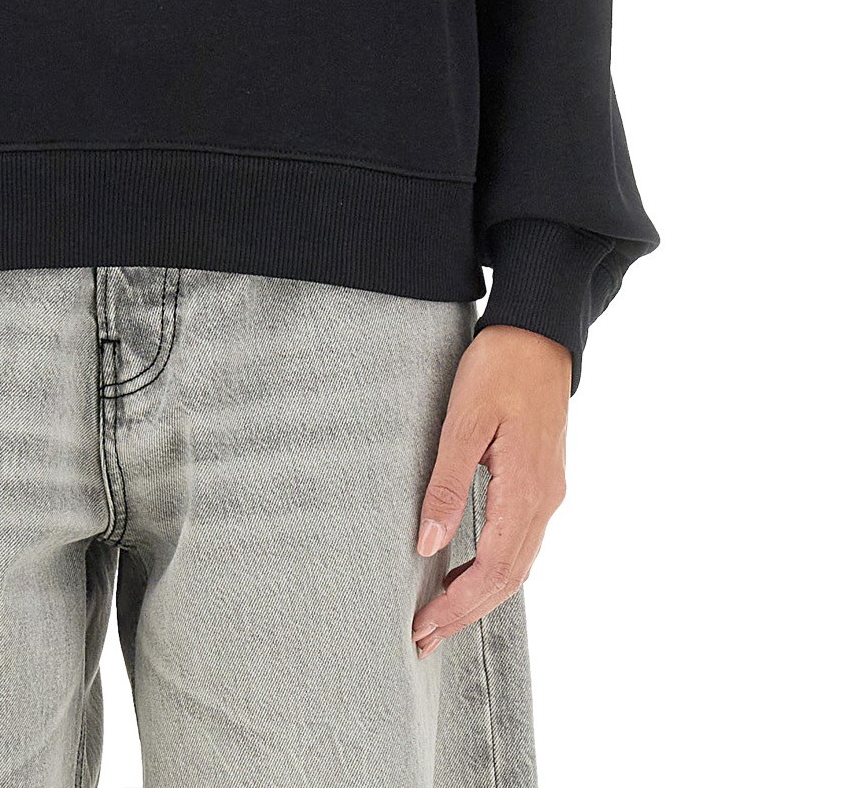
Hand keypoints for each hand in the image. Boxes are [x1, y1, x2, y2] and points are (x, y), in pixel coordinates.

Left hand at [411, 324, 569, 656]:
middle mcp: (545, 500)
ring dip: (480, 595)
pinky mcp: (542, 480)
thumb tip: (428, 544)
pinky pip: (521, 541)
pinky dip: (495, 568)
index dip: (458, 604)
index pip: (494, 569)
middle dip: (465, 612)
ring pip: (518, 563)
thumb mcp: (465, 419)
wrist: (540, 332)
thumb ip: (448, 483)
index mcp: (526, 490)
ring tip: (440, 617)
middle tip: (422, 638)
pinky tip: (470, 571)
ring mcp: (548, 492)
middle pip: (509, 577)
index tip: (423, 626)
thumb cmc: (499, 367)